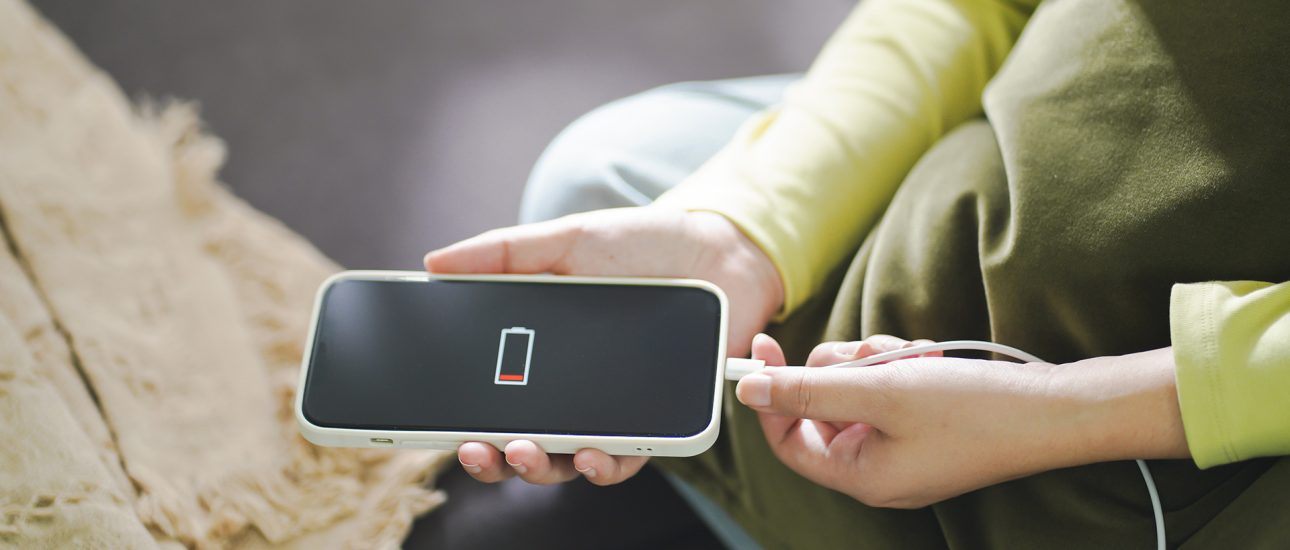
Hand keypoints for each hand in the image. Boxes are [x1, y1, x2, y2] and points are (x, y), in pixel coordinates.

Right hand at [425, 206, 783, 485]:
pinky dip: (606, 465)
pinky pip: (628, 458)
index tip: (444, 427)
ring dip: (540, 468)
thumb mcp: (566, 241)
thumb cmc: (640, 245)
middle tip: (478, 449)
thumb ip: (504, 253)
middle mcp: (572, 391)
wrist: (718, 251)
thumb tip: (434, 263)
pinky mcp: (657, 420)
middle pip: (521, 441)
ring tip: (526, 452)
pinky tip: (590, 455)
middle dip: (494, 458)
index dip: (466, 421)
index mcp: (541, 354)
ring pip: (568, 460)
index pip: (494, 398)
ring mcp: (613, 410)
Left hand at [736, 335, 1188, 508]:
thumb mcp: (878, 391)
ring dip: (874, 363)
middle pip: (821, 408)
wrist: (1055, 410)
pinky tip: (927, 360)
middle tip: (869, 353)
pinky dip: (900, 368)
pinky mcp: (925, 428)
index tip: (763, 344)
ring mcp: (903, 449)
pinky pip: (888, 390)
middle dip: (840, 369)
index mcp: (860, 476)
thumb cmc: (973, 410)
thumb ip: (807, 390)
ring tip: (909, 357)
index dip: (770, 392)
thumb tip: (748, 389)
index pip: (787, 438)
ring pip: (855, 390)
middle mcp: (877, 469)